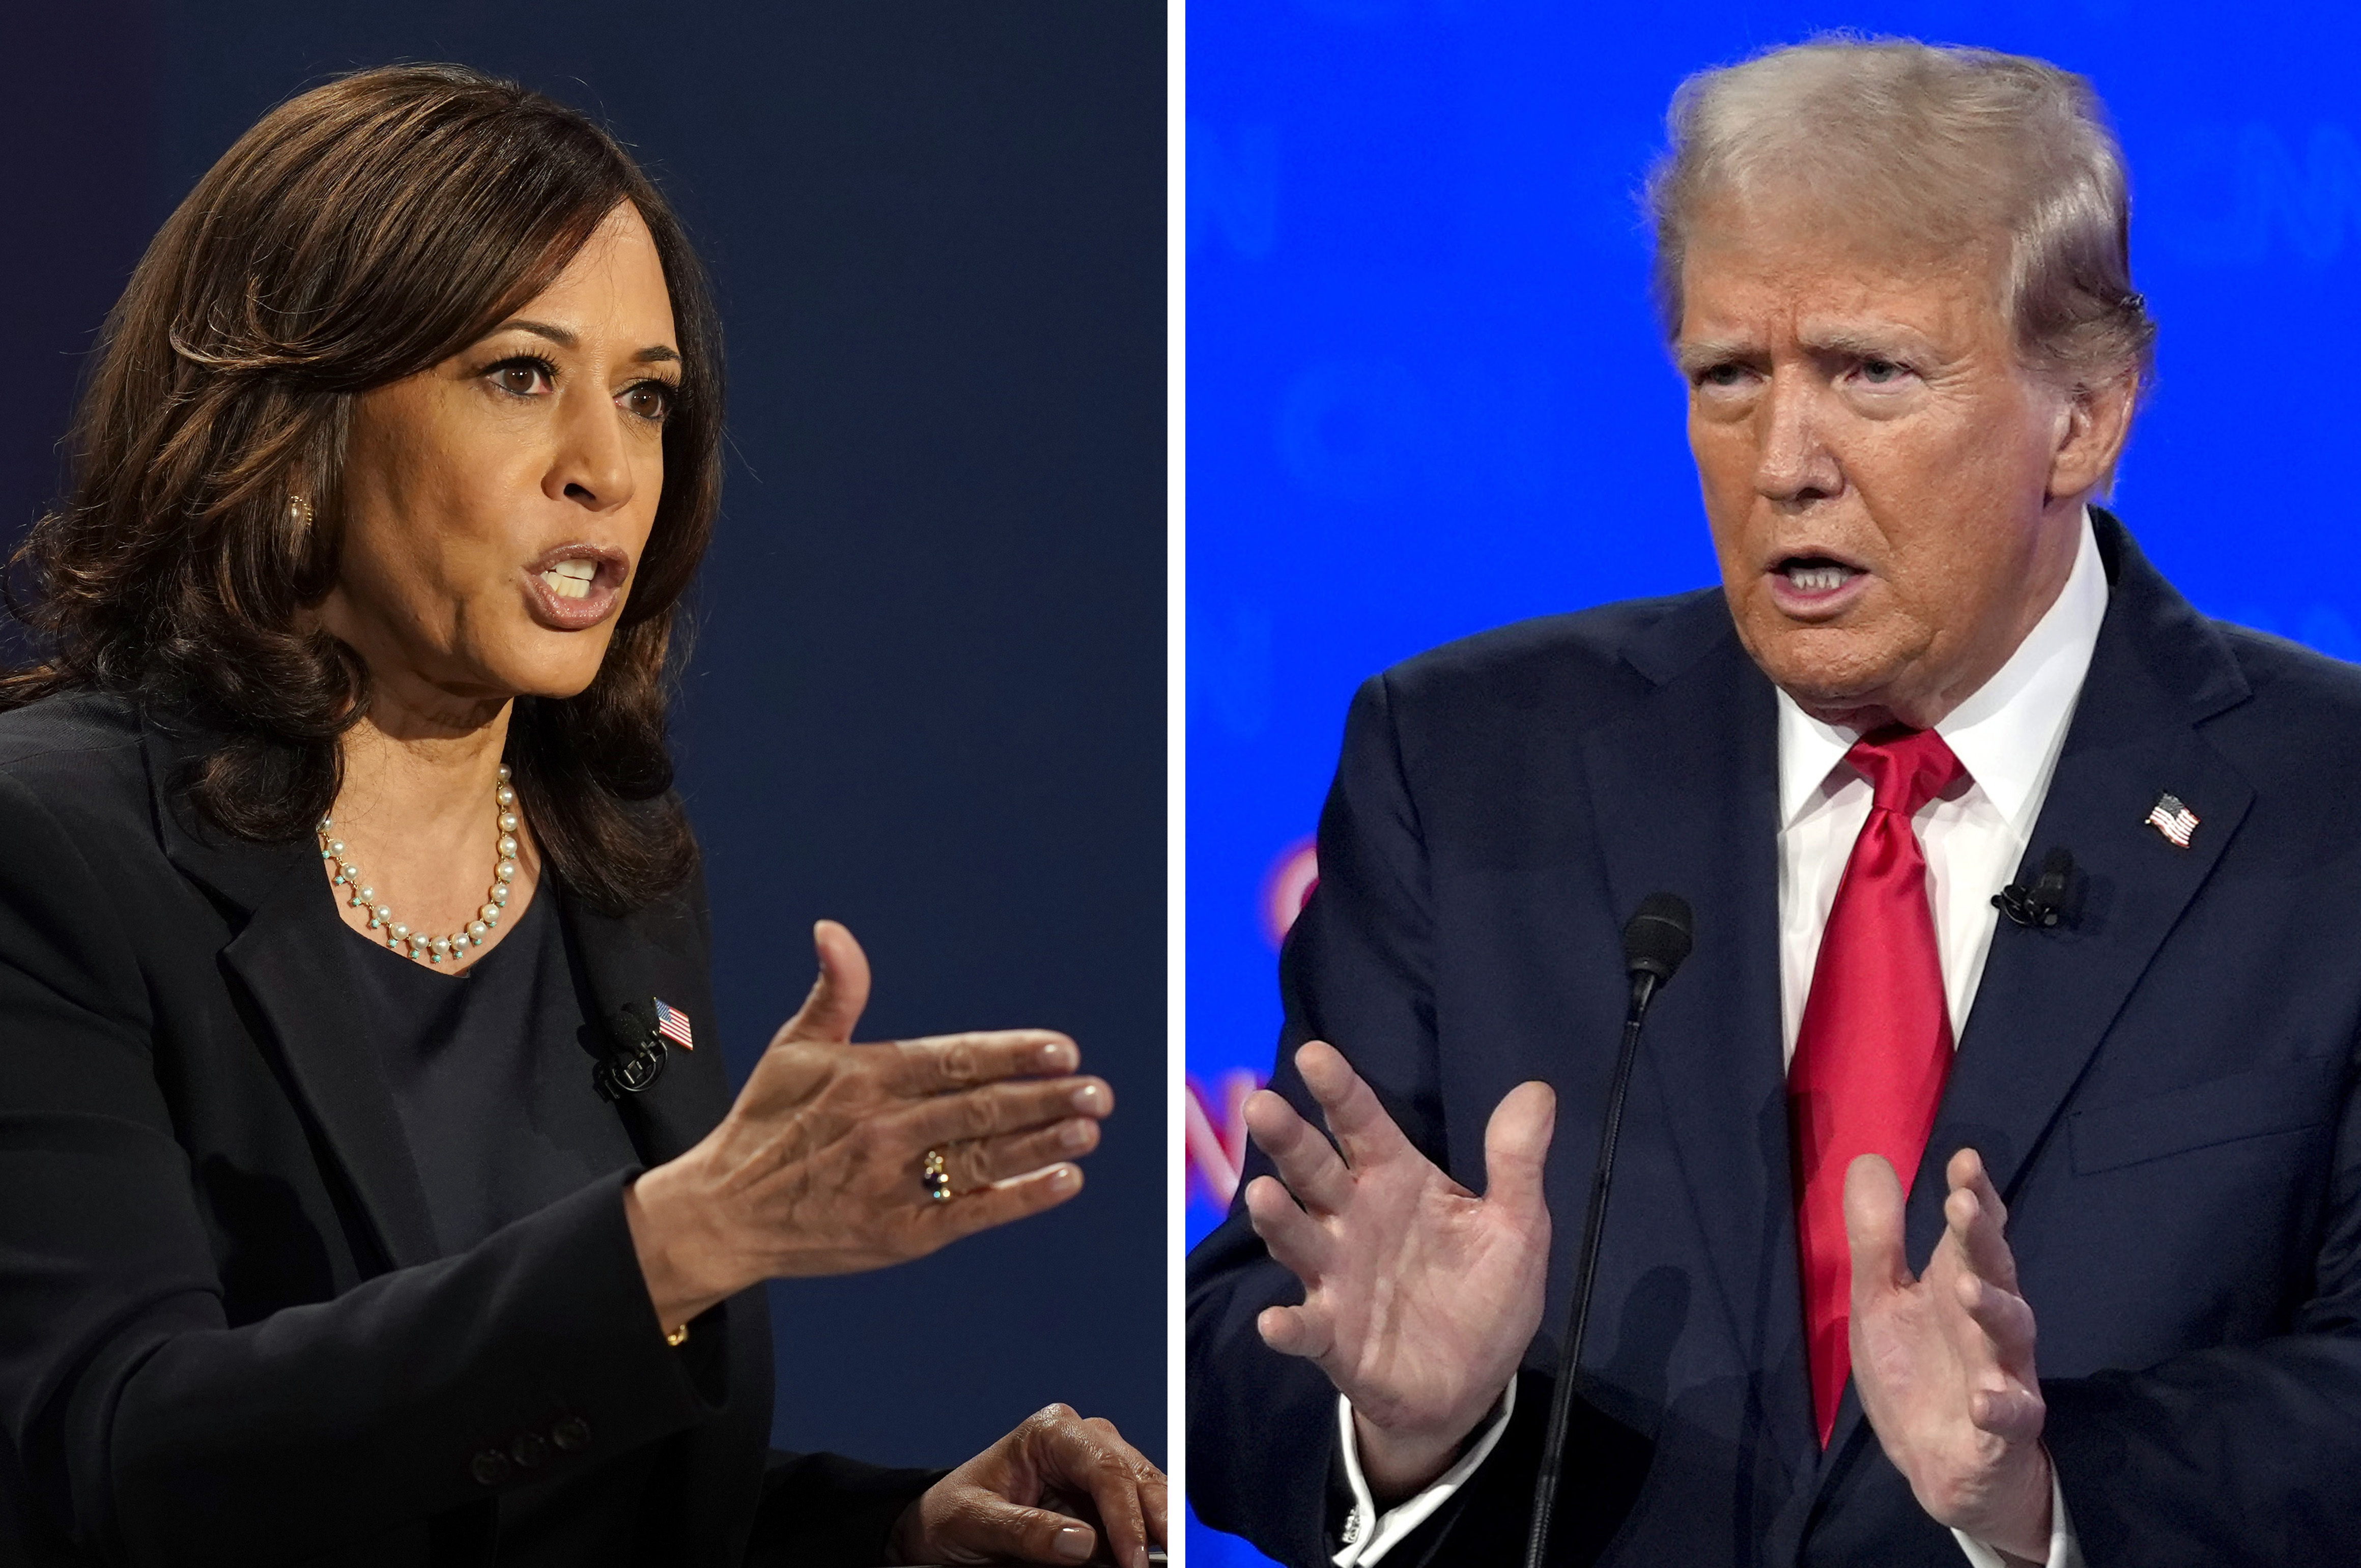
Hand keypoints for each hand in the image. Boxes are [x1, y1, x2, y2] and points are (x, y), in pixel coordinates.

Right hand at [624, 921, 1111, 1328]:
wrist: (722, 1214)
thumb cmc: (765, 1124)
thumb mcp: (793, 1049)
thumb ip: (836, 991)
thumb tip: (834, 931)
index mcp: (866, 1078)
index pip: (955, 1059)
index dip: (1013, 1053)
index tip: (1062, 1049)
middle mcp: (883, 1129)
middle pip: (981, 1109)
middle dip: (1045, 1098)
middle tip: (1097, 1090)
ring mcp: (892, 1184)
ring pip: (983, 1159)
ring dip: (1042, 1144)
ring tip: (1089, 1129)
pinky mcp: (898, 1234)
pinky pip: (971, 1214)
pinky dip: (1020, 1199)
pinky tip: (1063, 1181)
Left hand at [887, 1403, 1165, 1566]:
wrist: (943, 1526)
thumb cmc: (953, 1514)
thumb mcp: (976, 1522)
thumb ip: (1026, 1531)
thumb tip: (1082, 1543)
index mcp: (1051, 1432)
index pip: (1105, 1468)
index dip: (1126, 1516)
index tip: (1133, 1561)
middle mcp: (1083, 1442)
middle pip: (1137, 1476)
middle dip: (1160, 1520)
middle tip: (1176, 1561)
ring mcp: (1098, 1471)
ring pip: (1148, 1493)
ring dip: (1161, 1530)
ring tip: (1172, 1561)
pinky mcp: (1103, 1502)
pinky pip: (1138, 1516)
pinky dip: (1149, 1538)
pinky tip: (1153, 1557)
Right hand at [1243, 1040, 1555, 1499]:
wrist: (1472, 1386)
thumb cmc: (1484, 1292)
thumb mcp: (1516, 1226)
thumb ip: (1517, 1161)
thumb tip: (1538, 1090)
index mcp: (1395, 1180)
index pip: (1362, 1124)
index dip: (1339, 1090)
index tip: (1314, 1054)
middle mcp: (1353, 1219)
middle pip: (1313, 1170)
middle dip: (1288, 1139)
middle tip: (1263, 1104)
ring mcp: (1336, 1277)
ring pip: (1298, 1238)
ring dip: (1278, 1218)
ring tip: (1265, 1195)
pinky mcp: (1333, 1337)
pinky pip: (1305, 1327)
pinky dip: (1288, 1326)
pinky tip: (1275, 1322)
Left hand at [1846, 1149, 2051, 1562]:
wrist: (1941, 1467)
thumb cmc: (1916, 1372)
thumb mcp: (1880, 1300)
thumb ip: (1877, 1238)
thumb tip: (1870, 1158)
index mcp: (1957, 1285)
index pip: (1973, 1233)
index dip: (1974, 1196)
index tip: (1964, 1160)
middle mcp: (1987, 1323)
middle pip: (1994, 1271)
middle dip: (1982, 1237)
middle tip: (1963, 1203)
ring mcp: (2003, 1373)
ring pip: (2012, 1334)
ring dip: (1993, 1309)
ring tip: (1967, 1287)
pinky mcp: (2005, 1429)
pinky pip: (2012, 1415)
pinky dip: (2002, 1405)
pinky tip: (1986, 1398)